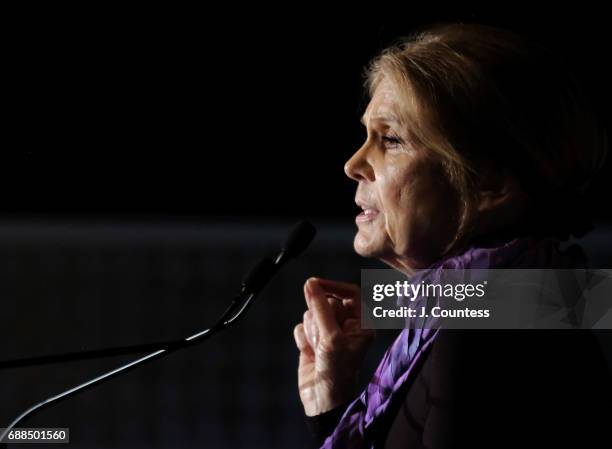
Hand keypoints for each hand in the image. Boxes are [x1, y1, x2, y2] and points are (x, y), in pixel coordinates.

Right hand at [293, 277, 374, 415]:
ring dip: (311, 330)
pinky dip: (303, 339)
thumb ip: (320, 307)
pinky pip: (300, 327)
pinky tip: (310, 354)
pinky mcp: (311, 341)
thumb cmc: (337, 371)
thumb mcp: (331, 337)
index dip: (332, 286)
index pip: (349, 292)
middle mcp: (346, 325)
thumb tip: (310, 283)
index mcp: (361, 322)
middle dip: (320, 316)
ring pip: (311, 313)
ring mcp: (327, 333)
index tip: (315, 283)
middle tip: (324, 338)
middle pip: (326, 301)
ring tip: (318, 349)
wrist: (323, 401)